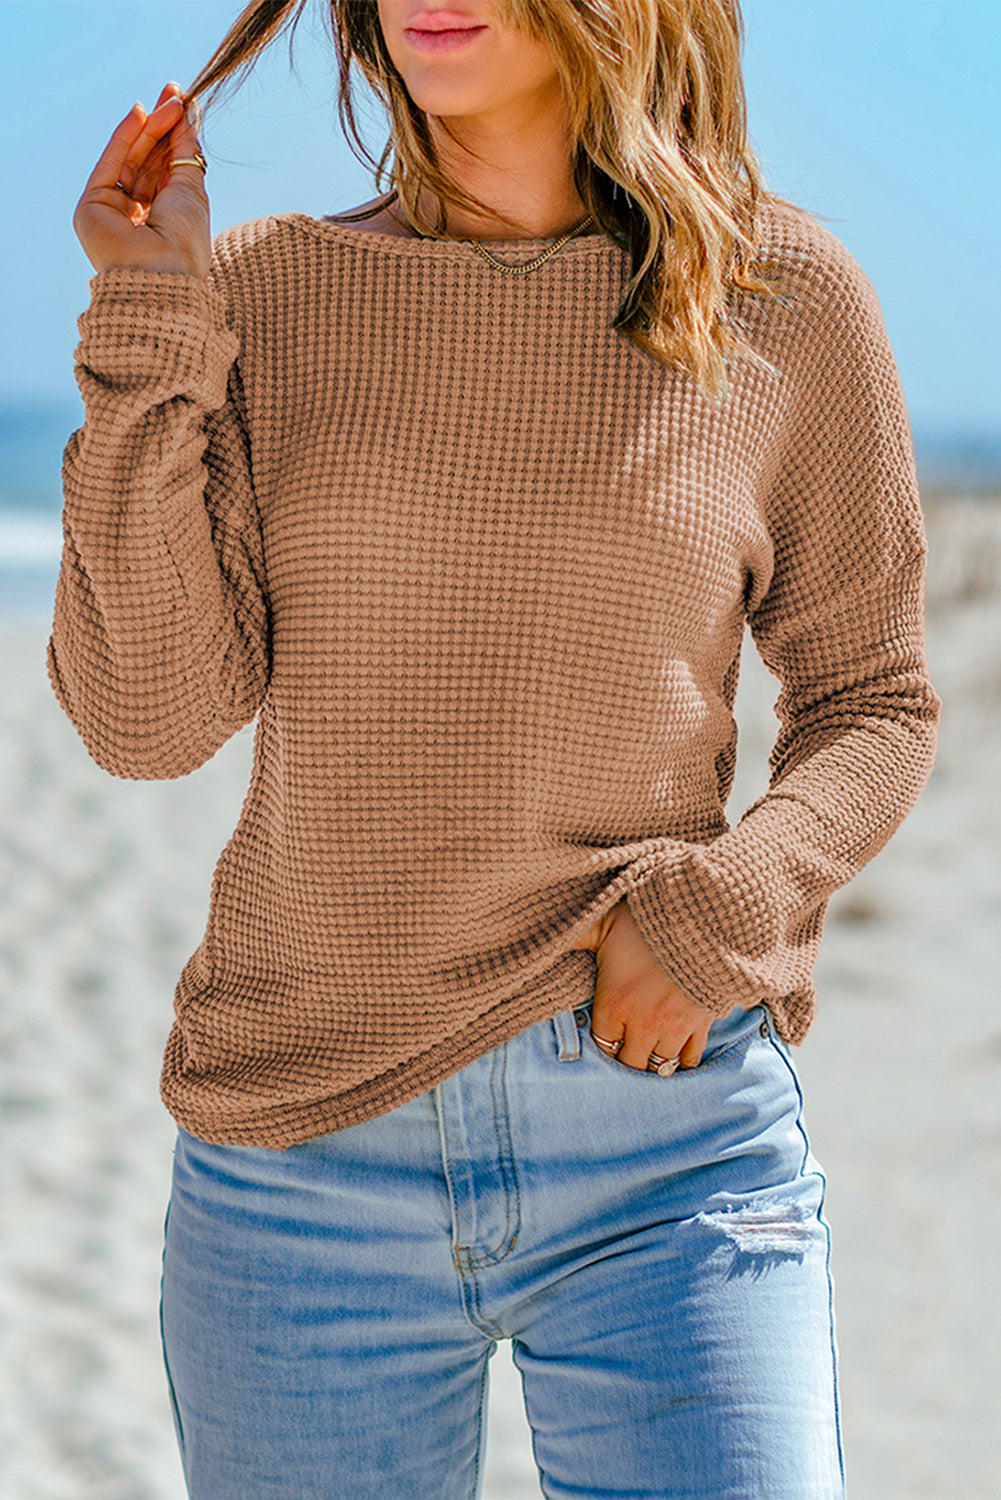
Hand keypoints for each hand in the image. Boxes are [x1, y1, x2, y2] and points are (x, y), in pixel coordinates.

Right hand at [73, 82, 210, 277]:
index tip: (184, 105)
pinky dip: (124, 138)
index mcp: (166, 219)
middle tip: (174, 93)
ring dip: (148, 128)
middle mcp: (138, 215)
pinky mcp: (92, 206)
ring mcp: (113, 211)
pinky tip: (141, 114)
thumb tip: (188, 116)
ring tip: (168, 101)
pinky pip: (110, 164)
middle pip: (147, 161)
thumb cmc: (184, 241)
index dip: (174, 137)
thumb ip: (185, 152)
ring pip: (129, 159)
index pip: (167, 170)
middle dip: (161, 126)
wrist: (161, 273)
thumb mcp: (191, 190)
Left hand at [574, 900, 712, 1071]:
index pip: (601, 1046)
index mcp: (614, 1003)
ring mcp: (674, 1026)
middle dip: (626, 1057)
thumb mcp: (602, 923)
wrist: (699, 914)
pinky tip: (675, 1051)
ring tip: (648, 1050)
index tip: (605, 1035)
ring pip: (659, 1066)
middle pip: (629, 1063)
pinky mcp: (701, 1023)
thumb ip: (576, 938)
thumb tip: (542, 941)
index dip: (602, 1043)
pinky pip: (690, 1058)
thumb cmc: (646, 918)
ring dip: (652, 1061)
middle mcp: (643, 1023)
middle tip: (626, 1046)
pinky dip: (683, 1060)